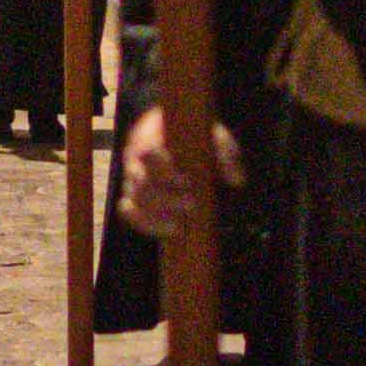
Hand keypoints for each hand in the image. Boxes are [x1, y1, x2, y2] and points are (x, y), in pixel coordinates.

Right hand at [117, 104, 237, 236]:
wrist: (182, 137)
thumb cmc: (197, 136)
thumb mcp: (215, 137)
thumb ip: (226, 153)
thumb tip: (236, 180)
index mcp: (150, 138)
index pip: (147, 154)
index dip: (165, 171)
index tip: (187, 181)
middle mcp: (136, 161)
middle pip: (140, 185)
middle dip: (166, 200)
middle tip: (192, 204)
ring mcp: (131, 182)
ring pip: (132, 203)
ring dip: (156, 218)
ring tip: (180, 225)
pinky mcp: (133, 199)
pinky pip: (130, 214)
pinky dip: (146, 225)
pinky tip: (171, 229)